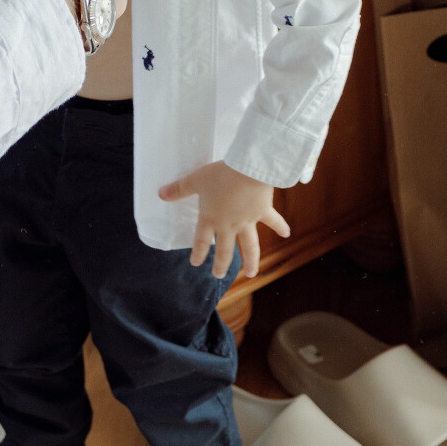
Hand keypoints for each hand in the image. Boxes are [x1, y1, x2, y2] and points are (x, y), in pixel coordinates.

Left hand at [159, 161, 289, 279]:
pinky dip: (280, 227)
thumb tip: (160, 194)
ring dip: (250, 261)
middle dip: (221, 264)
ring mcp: (247, 221)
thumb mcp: (196, 180)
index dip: (198, 253)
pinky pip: (273, 221)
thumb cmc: (220, 175)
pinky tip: (286, 234)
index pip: (201, 240)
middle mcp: (229, 225)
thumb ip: (179, 189)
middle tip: (218, 275)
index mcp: (210, 218)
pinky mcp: (263, 212)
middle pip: (224, 250)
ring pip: (249, 246)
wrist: (248, 170)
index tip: (196, 264)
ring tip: (251, 274)